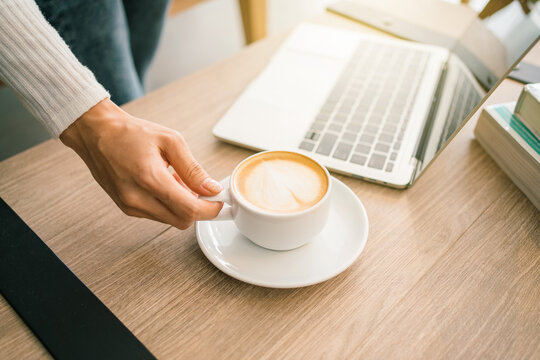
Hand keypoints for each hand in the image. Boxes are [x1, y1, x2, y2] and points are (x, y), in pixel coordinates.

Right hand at [60, 98, 223, 228]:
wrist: (95, 133)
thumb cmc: (131, 133)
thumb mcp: (170, 141)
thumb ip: (193, 169)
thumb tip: (212, 189)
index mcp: (150, 178)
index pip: (189, 209)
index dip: (210, 209)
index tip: (220, 201)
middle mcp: (137, 198)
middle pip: (182, 221)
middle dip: (198, 209)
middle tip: (201, 189)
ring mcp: (129, 206)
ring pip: (170, 219)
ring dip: (181, 206)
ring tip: (176, 180)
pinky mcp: (125, 208)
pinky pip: (156, 215)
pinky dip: (167, 205)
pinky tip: (163, 184)